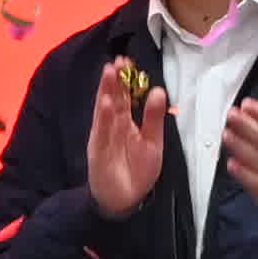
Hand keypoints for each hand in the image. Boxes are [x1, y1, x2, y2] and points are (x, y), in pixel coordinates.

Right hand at [85, 55, 171, 208]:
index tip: (128, 60)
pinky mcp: (98, 148)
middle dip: (116, 78)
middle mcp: (114, 124)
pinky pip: (101, 129)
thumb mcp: (153, 143)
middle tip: (119, 59)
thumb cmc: (139, 171)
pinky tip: (106, 102)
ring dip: (107, 90)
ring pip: (105, 108)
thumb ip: (154, 118)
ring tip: (110, 71)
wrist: (125, 199)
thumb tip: (158, 90)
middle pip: (114, 97)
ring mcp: (104, 134)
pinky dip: (103, 116)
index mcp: (127, 122)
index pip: (126, 96)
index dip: (127, 79)